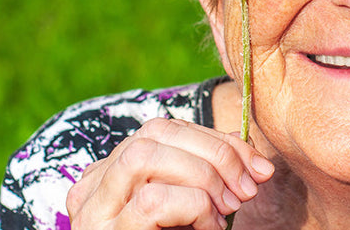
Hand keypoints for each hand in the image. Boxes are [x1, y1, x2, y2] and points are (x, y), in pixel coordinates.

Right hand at [66, 118, 274, 229]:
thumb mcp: (192, 210)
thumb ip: (209, 178)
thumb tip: (252, 156)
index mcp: (112, 174)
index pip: (164, 130)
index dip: (216, 139)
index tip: (255, 165)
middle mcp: (95, 187)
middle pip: (155, 132)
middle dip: (214, 152)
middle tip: (246, 187)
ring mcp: (95, 211)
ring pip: (145, 156)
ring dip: (202, 175)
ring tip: (226, 207)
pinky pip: (153, 201)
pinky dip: (194, 207)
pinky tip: (209, 228)